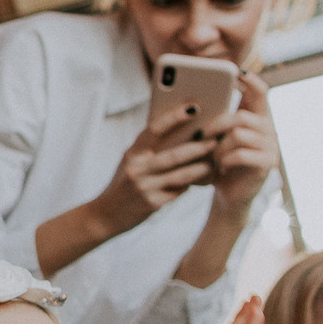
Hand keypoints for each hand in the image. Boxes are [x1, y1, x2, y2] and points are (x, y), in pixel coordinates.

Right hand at [89, 103, 217, 235]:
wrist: (106, 215)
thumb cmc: (123, 183)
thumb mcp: (130, 162)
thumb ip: (148, 149)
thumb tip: (179, 132)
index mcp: (132, 153)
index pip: (154, 129)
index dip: (174, 117)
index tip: (193, 108)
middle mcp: (137, 168)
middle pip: (174, 154)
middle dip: (198, 146)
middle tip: (216, 139)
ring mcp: (145, 187)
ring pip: (181, 175)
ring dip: (201, 167)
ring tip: (214, 162)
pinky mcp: (153, 204)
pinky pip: (178, 191)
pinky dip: (192, 184)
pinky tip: (203, 180)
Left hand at [203, 73, 277, 217]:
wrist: (229, 194)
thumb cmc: (220, 162)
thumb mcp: (217, 138)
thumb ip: (216, 119)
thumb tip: (194, 102)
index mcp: (257, 118)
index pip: (260, 92)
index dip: (250, 80)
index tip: (236, 72)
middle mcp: (268, 129)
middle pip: (242, 116)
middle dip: (217, 124)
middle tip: (201, 134)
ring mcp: (270, 147)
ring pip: (239, 135)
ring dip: (219, 146)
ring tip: (213, 156)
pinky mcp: (267, 164)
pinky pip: (241, 154)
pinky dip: (226, 159)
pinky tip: (221, 166)